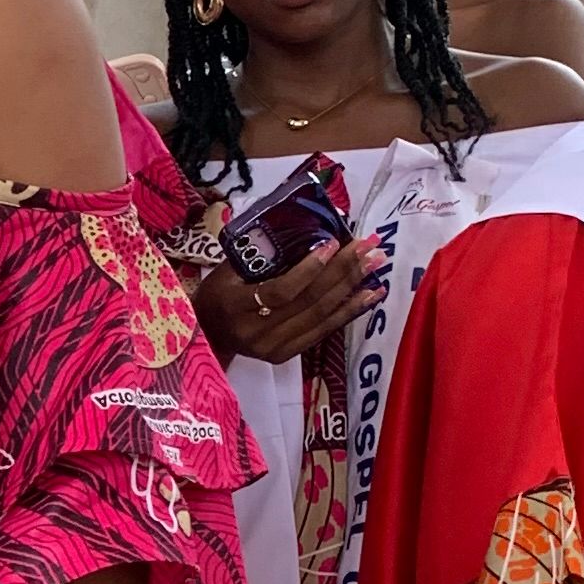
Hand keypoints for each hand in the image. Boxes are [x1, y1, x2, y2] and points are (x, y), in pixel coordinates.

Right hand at [194, 229, 383, 365]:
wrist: (207, 335)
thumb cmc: (218, 294)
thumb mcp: (228, 270)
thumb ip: (262, 256)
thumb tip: (308, 228)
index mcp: (236, 306)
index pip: (280, 291)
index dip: (309, 269)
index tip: (331, 243)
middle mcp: (257, 333)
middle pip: (308, 302)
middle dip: (342, 271)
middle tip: (368, 247)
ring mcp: (273, 348)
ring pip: (321, 316)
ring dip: (352, 288)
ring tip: (376, 264)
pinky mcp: (286, 355)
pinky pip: (323, 331)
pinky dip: (349, 311)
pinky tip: (370, 295)